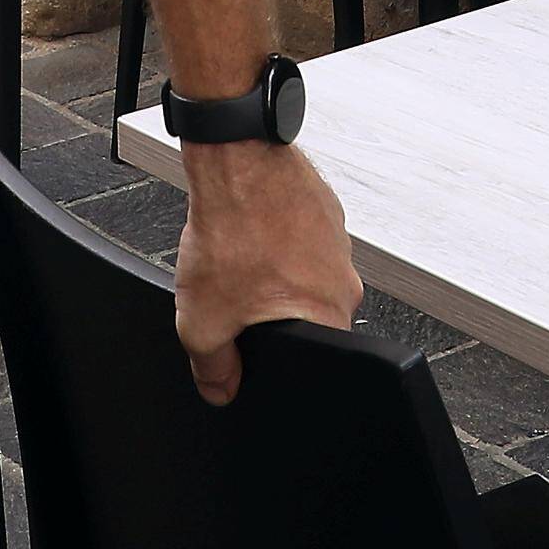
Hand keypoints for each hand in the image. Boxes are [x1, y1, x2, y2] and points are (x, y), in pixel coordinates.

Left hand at [171, 135, 360, 403]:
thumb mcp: (204, 320)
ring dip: (270, 269)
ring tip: (239, 254)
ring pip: (301, 271)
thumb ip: (213, 367)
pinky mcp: (322, 206)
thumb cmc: (234, 230)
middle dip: (268, 308)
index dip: (276, 352)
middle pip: (306, 311)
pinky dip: (272, 235)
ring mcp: (336, 236)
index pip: (316, 354)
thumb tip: (220, 389)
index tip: (249, 340)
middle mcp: (344, 276)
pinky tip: (246, 228)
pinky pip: (297, 235)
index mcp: (330, 312)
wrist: (237, 159)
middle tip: (236, 291)